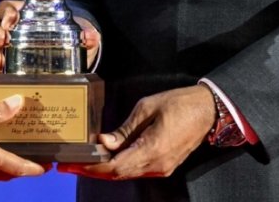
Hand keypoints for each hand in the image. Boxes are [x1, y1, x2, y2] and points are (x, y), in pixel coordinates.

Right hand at [0, 0, 100, 72]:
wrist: (71, 56)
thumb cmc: (70, 36)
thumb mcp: (79, 32)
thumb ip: (87, 33)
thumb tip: (91, 36)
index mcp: (25, 13)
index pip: (7, 7)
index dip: (6, 11)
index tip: (11, 19)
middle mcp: (13, 28)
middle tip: (3, 39)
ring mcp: (10, 47)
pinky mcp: (10, 64)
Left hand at [59, 85, 214, 179]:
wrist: (207, 110)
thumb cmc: (178, 103)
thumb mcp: (146, 108)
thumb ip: (124, 129)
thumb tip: (104, 142)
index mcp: (152, 149)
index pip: (115, 167)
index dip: (93, 168)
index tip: (73, 165)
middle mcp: (157, 164)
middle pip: (118, 174)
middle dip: (93, 171)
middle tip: (70, 164)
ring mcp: (162, 167)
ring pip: (127, 173)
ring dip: (105, 170)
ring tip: (84, 161)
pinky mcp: (165, 165)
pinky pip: (137, 169)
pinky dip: (119, 167)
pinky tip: (106, 159)